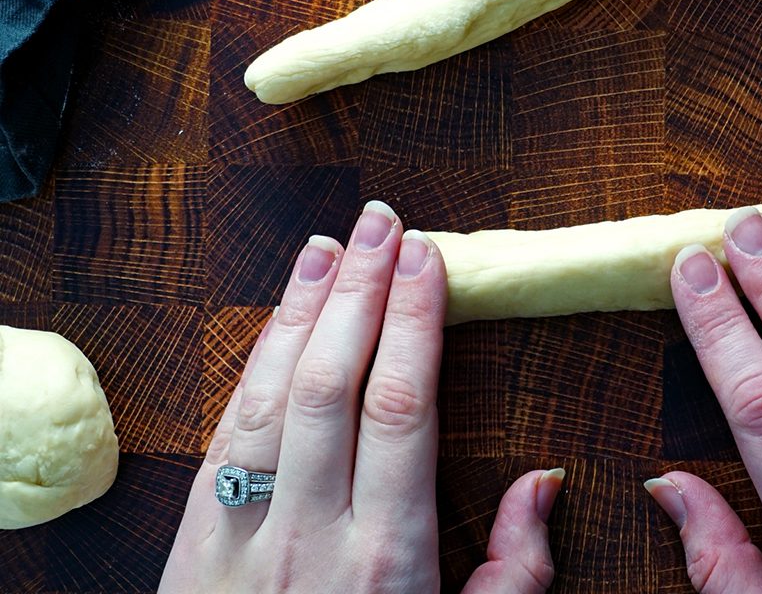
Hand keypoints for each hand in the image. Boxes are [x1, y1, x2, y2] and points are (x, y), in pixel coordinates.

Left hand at [161, 201, 562, 592]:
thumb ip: (516, 573)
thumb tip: (546, 484)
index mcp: (388, 555)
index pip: (401, 406)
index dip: (413, 321)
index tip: (427, 259)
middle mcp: (313, 530)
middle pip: (335, 382)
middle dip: (362, 289)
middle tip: (384, 220)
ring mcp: (245, 528)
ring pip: (273, 392)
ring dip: (303, 308)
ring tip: (331, 243)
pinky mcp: (197, 533)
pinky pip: (228, 428)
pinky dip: (254, 361)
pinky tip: (278, 319)